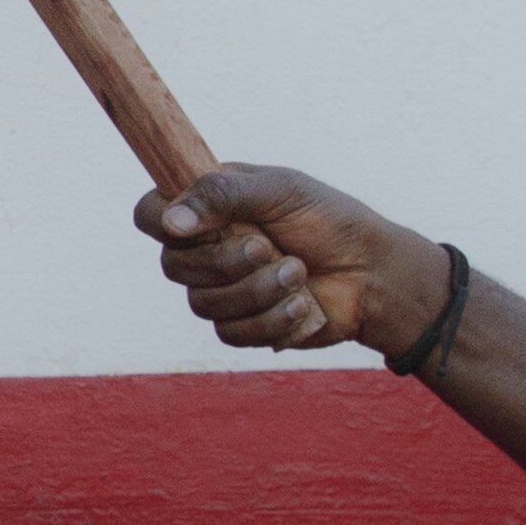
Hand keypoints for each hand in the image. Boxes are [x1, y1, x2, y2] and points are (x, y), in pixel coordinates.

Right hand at [135, 168, 454, 359]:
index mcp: (208, 208)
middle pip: (174, 267)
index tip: (191, 228)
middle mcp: (205, 250)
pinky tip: (303, 306)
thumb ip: (222, 194)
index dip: (161, 223)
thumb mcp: (281, 190)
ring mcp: (221, 291)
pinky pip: (232, 334)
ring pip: (203, 305)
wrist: (375, 274)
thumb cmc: (330, 221)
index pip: (150, 214)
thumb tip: (172, 221)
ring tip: (299, 274)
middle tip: (268, 247)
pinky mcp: (241, 327)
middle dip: (227, 262)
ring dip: (258, 291)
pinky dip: (272, 320)